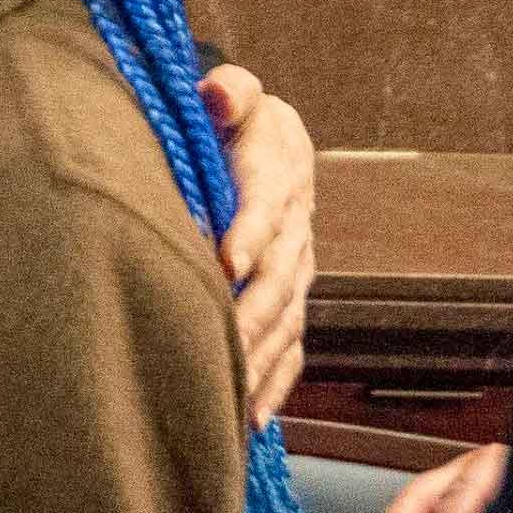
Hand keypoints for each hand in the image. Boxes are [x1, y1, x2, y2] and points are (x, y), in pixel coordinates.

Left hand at [203, 64, 313, 426]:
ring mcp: (296, 273)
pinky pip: (289, 352)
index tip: (228, 261)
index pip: (267, 204)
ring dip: (258, 358)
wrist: (267, 146)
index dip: (250, 231)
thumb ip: (227, 91)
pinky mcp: (289, 304)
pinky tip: (246, 421)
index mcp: (279, 175)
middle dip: (251, 313)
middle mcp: (295, 231)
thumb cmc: (233, 120)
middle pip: (279, 277)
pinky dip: (270, 386)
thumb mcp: (233, 94)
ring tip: (227, 394)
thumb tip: (216, 94)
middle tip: (220, 343)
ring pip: (285, 322)